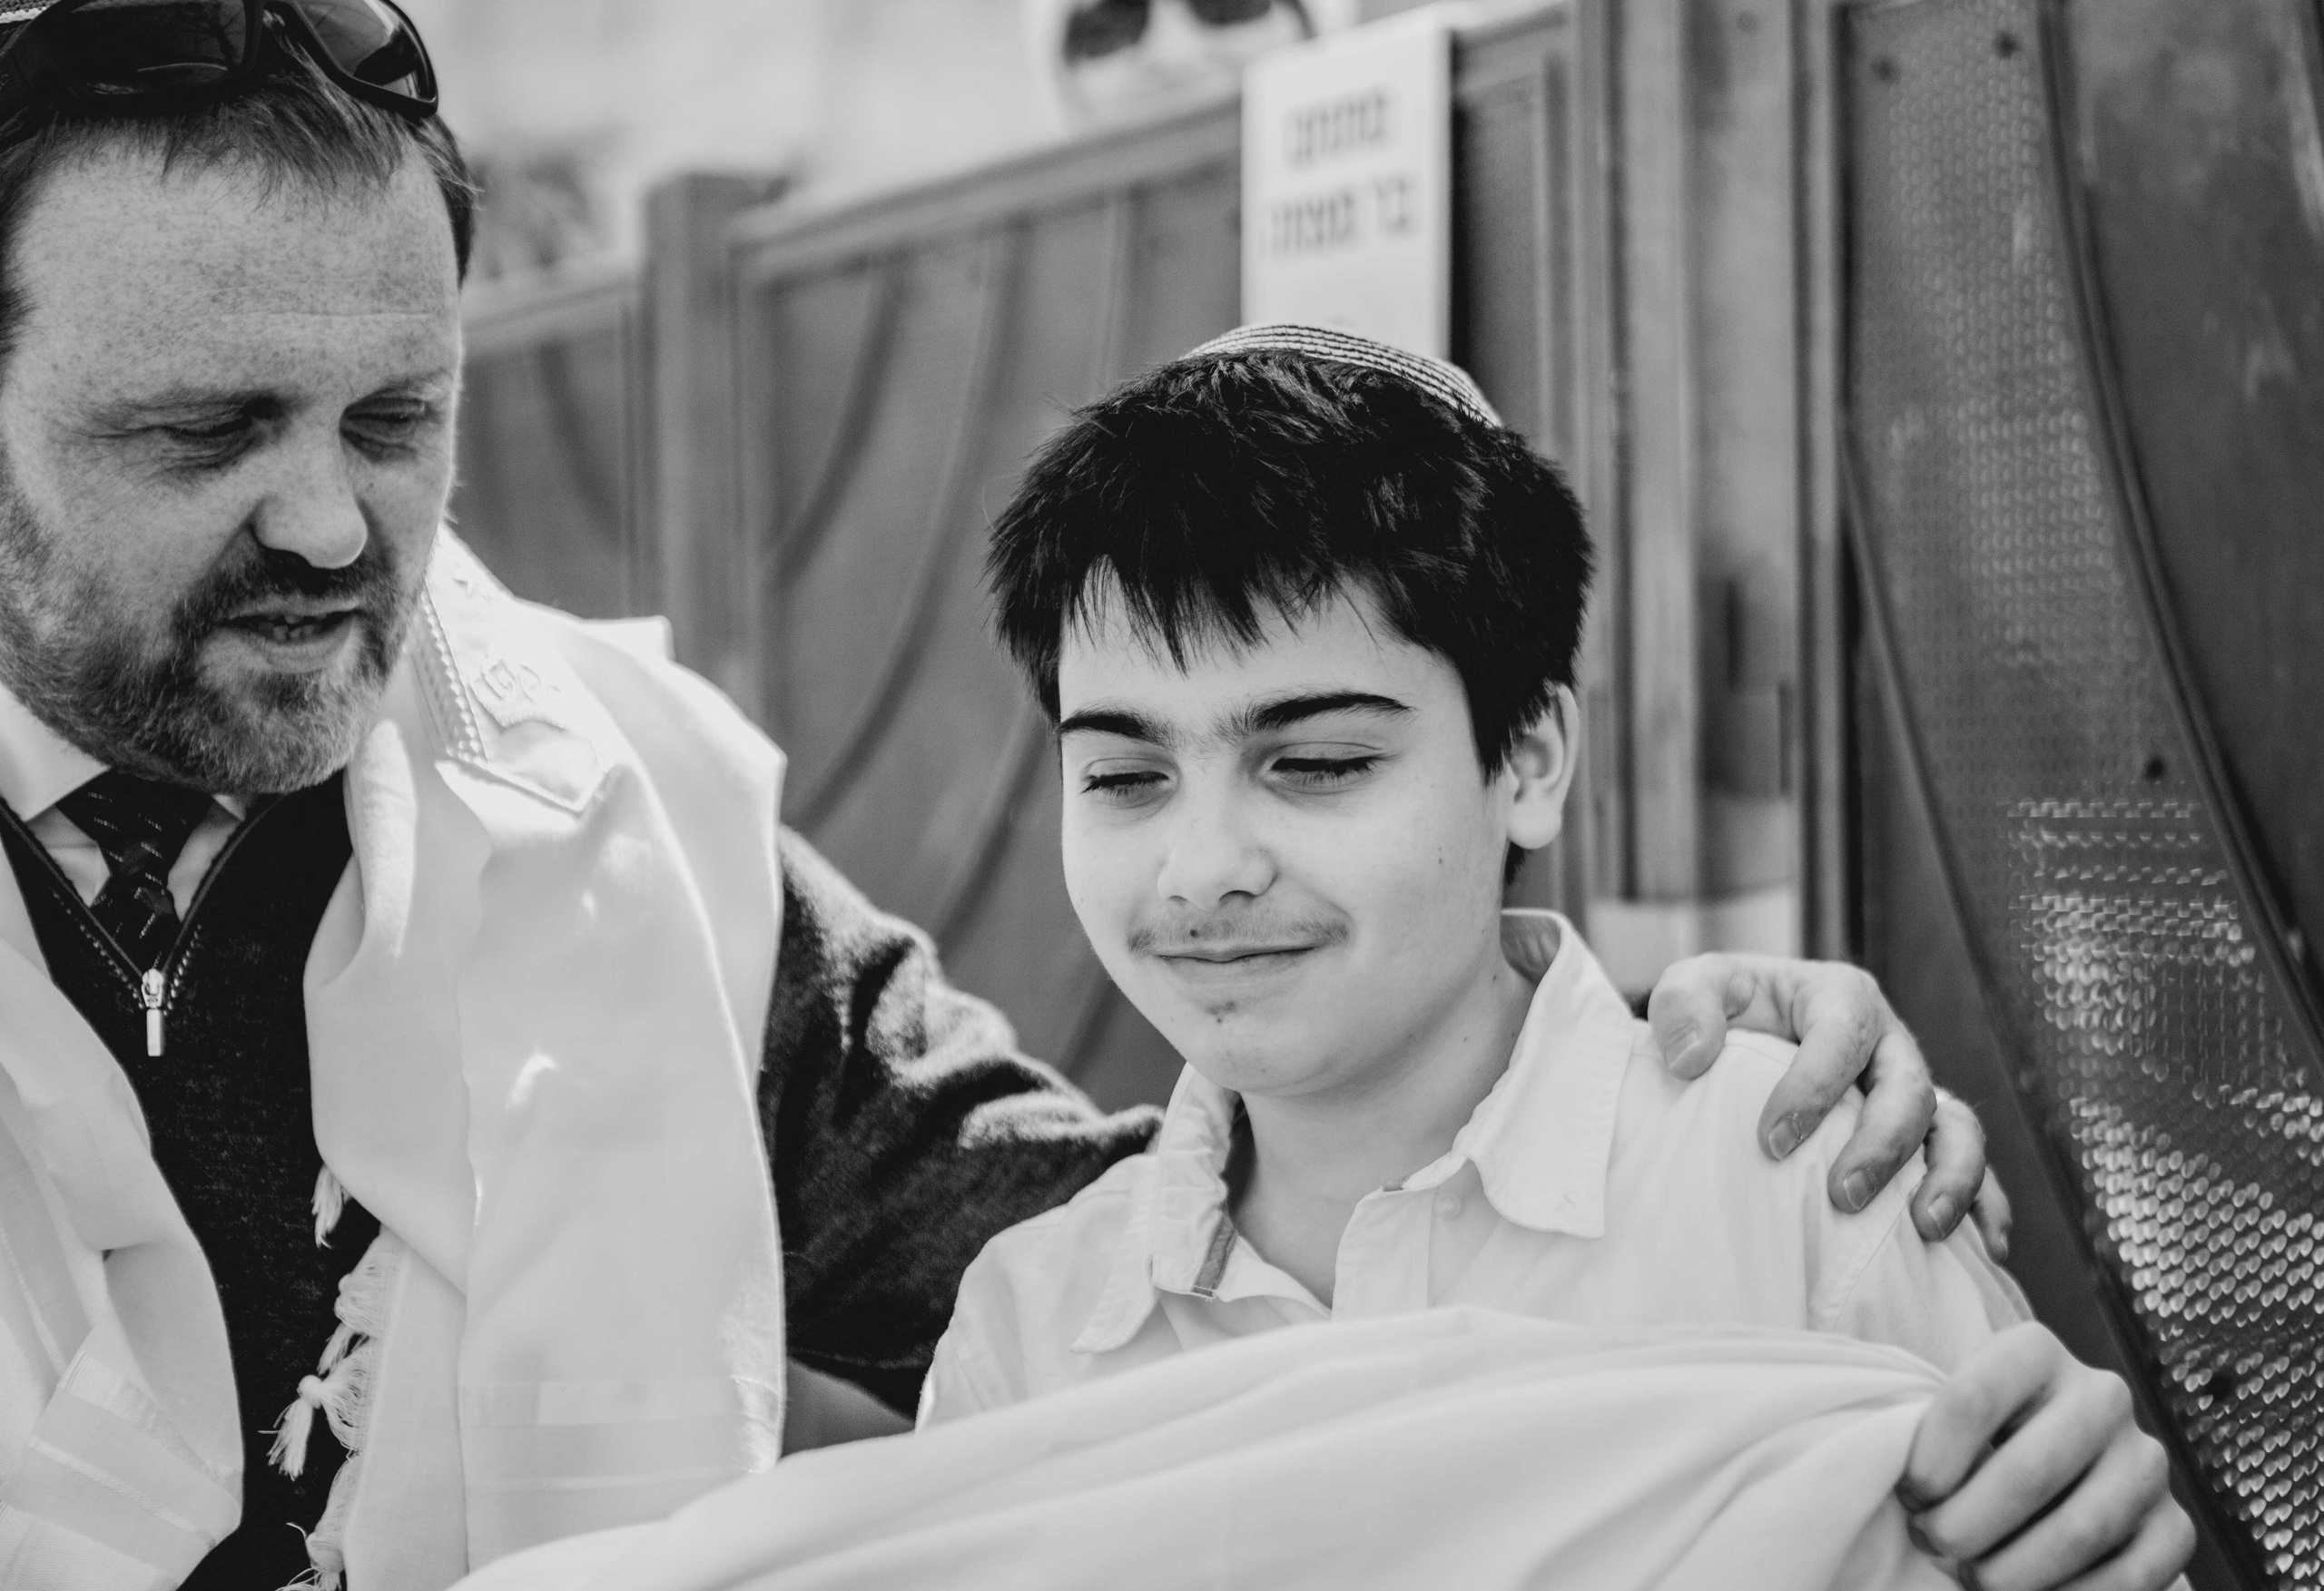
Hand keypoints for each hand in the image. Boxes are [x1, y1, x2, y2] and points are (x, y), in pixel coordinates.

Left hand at [1645, 953, 2008, 1252]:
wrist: (1737, 1039)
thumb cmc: (1718, 1013)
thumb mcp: (1690, 988)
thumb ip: (1682, 1005)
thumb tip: (1691, 1059)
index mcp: (1838, 998)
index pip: (1841, 1035)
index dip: (1814, 1087)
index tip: (1772, 1141)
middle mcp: (1888, 1044)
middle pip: (1909, 1089)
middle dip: (1882, 1144)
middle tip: (1841, 1196)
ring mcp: (1912, 1092)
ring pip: (1956, 1129)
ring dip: (1951, 1178)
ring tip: (1925, 1229)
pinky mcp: (1923, 1139)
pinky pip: (1971, 1170)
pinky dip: (1986, 1206)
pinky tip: (1985, 1249)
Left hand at [1901, 1324, 2192, 1590]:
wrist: (2050, 1462)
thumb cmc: (1977, 1440)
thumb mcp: (1947, 1415)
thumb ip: (1922, 1433)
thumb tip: (1908, 1495)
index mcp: (2035, 1351)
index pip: (1975, 1398)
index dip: (1933, 1459)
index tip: (1910, 1495)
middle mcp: (2102, 1395)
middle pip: (2030, 1471)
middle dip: (1968, 1524)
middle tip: (1934, 1546)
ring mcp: (2145, 1460)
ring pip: (2083, 1529)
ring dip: (2016, 1570)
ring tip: (1974, 1579)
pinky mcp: (2174, 1523)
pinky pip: (2133, 1574)